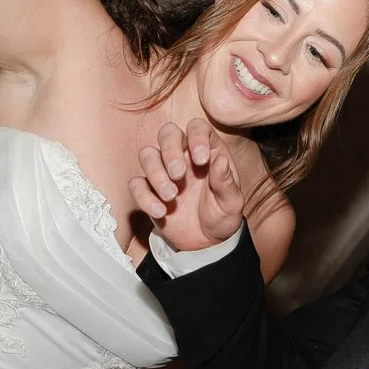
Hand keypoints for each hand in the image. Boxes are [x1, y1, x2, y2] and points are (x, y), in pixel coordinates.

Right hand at [129, 119, 245, 251]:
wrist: (206, 241)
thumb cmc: (221, 215)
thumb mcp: (231, 202)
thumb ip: (226, 181)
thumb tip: (221, 160)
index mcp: (206, 150)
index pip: (197, 127)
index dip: (197, 137)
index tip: (201, 160)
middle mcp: (183, 155)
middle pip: (167, 133)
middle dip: (170, 150)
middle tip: (178, 174)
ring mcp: (163, 171)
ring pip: (147, 155)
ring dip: (156, 173)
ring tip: (171, 196)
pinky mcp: (149, 190)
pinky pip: (136, 184)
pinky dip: (144, 197)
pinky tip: (161, 211)